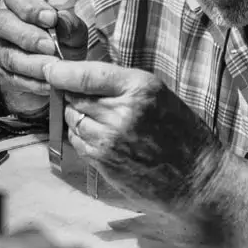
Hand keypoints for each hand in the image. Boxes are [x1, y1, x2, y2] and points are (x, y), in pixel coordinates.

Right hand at [0, 0, 84, 114]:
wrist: (55, 67)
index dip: (31, 7)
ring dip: (32, 63)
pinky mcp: (0, 71)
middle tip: (50, 46)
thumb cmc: (63, 38)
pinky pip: (12, 78)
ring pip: (7, 54)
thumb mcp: (72, 29)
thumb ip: (70, 24)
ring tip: (53, 68)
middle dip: (27, 36)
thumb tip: (63, 21)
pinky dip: (33, 83)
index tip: (51, 19)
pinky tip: (50, 84)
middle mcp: (0, 19)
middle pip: (2, 23)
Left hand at [45, 60, 222, 211]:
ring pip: (73, 119)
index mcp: (140, 88)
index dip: (62, 71)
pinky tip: (100, 138)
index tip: (50, 69)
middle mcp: (122, 112)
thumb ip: (122, 85)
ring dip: (77, 117)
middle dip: (72, 94)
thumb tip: (83, 75)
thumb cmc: (182, 134)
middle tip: (81, 96)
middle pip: (76, 96)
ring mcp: (110, 140)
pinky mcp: (104, 162)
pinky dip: (81, 137)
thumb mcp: (159, 95)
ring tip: (99, 120)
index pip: (87, 74)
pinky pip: (78, 142)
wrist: (197, 179)